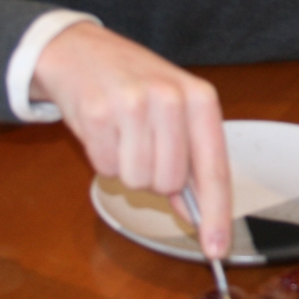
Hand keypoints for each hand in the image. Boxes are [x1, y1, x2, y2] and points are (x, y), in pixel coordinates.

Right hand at [30, 23, 230, 258]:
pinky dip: (102, 159)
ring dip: (126, 168)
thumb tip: (197, 214)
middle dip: (154, 177)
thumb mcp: (174, 110)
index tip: (217, 248)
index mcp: (201, 99)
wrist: (81, 50)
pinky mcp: (97, 113)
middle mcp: (171, 99)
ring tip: (122, 135)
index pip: (214, 169)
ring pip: (137, 180)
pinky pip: (105, 169)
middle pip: (169, 182)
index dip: (216, 214)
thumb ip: (190, 160)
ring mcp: (134, 104)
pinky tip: (103, 129)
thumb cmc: (134, 84)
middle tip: (142, 145)